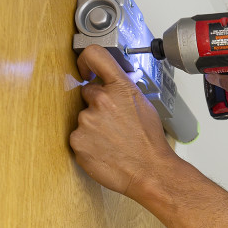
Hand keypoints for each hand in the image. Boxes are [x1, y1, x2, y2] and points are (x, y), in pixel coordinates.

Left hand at [70, 45, 171, 199]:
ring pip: (83, 118)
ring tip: (113, 140)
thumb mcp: (143, 105)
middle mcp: (101, 100)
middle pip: (87, 93)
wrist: (150, 172)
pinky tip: (105, 150)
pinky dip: (88, 143)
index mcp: (120, 88)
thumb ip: (123, 91)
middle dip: (97, 105)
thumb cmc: (150, 143)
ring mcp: (86, 121)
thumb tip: (111, 85)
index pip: (94, 55)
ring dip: (94, 127)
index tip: (85, 70)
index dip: (86, 61)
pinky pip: (78, 137)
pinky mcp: (76, 141)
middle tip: (114, 123)